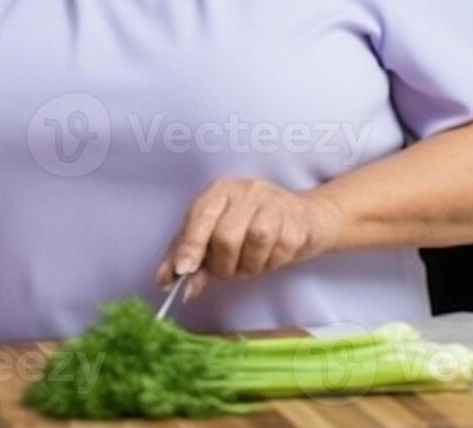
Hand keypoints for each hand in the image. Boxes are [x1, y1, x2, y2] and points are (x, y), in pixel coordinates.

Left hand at [153, 178, 343, 302]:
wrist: (306, 218)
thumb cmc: (253, 226)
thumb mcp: (216, 235)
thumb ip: (190, 256)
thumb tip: (166, 282)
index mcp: (221, 190)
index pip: (200, 215)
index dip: (190, 245)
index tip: (183, 271)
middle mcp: (247, 190)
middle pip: (226, 236)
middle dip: (223, 265)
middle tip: (228, 270)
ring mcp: (275, 203)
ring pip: (255, 242)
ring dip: (249, 266)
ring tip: (250, 263)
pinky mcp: (297, 221)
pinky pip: (279, 252)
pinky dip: (271, 264)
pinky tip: (271, 256)